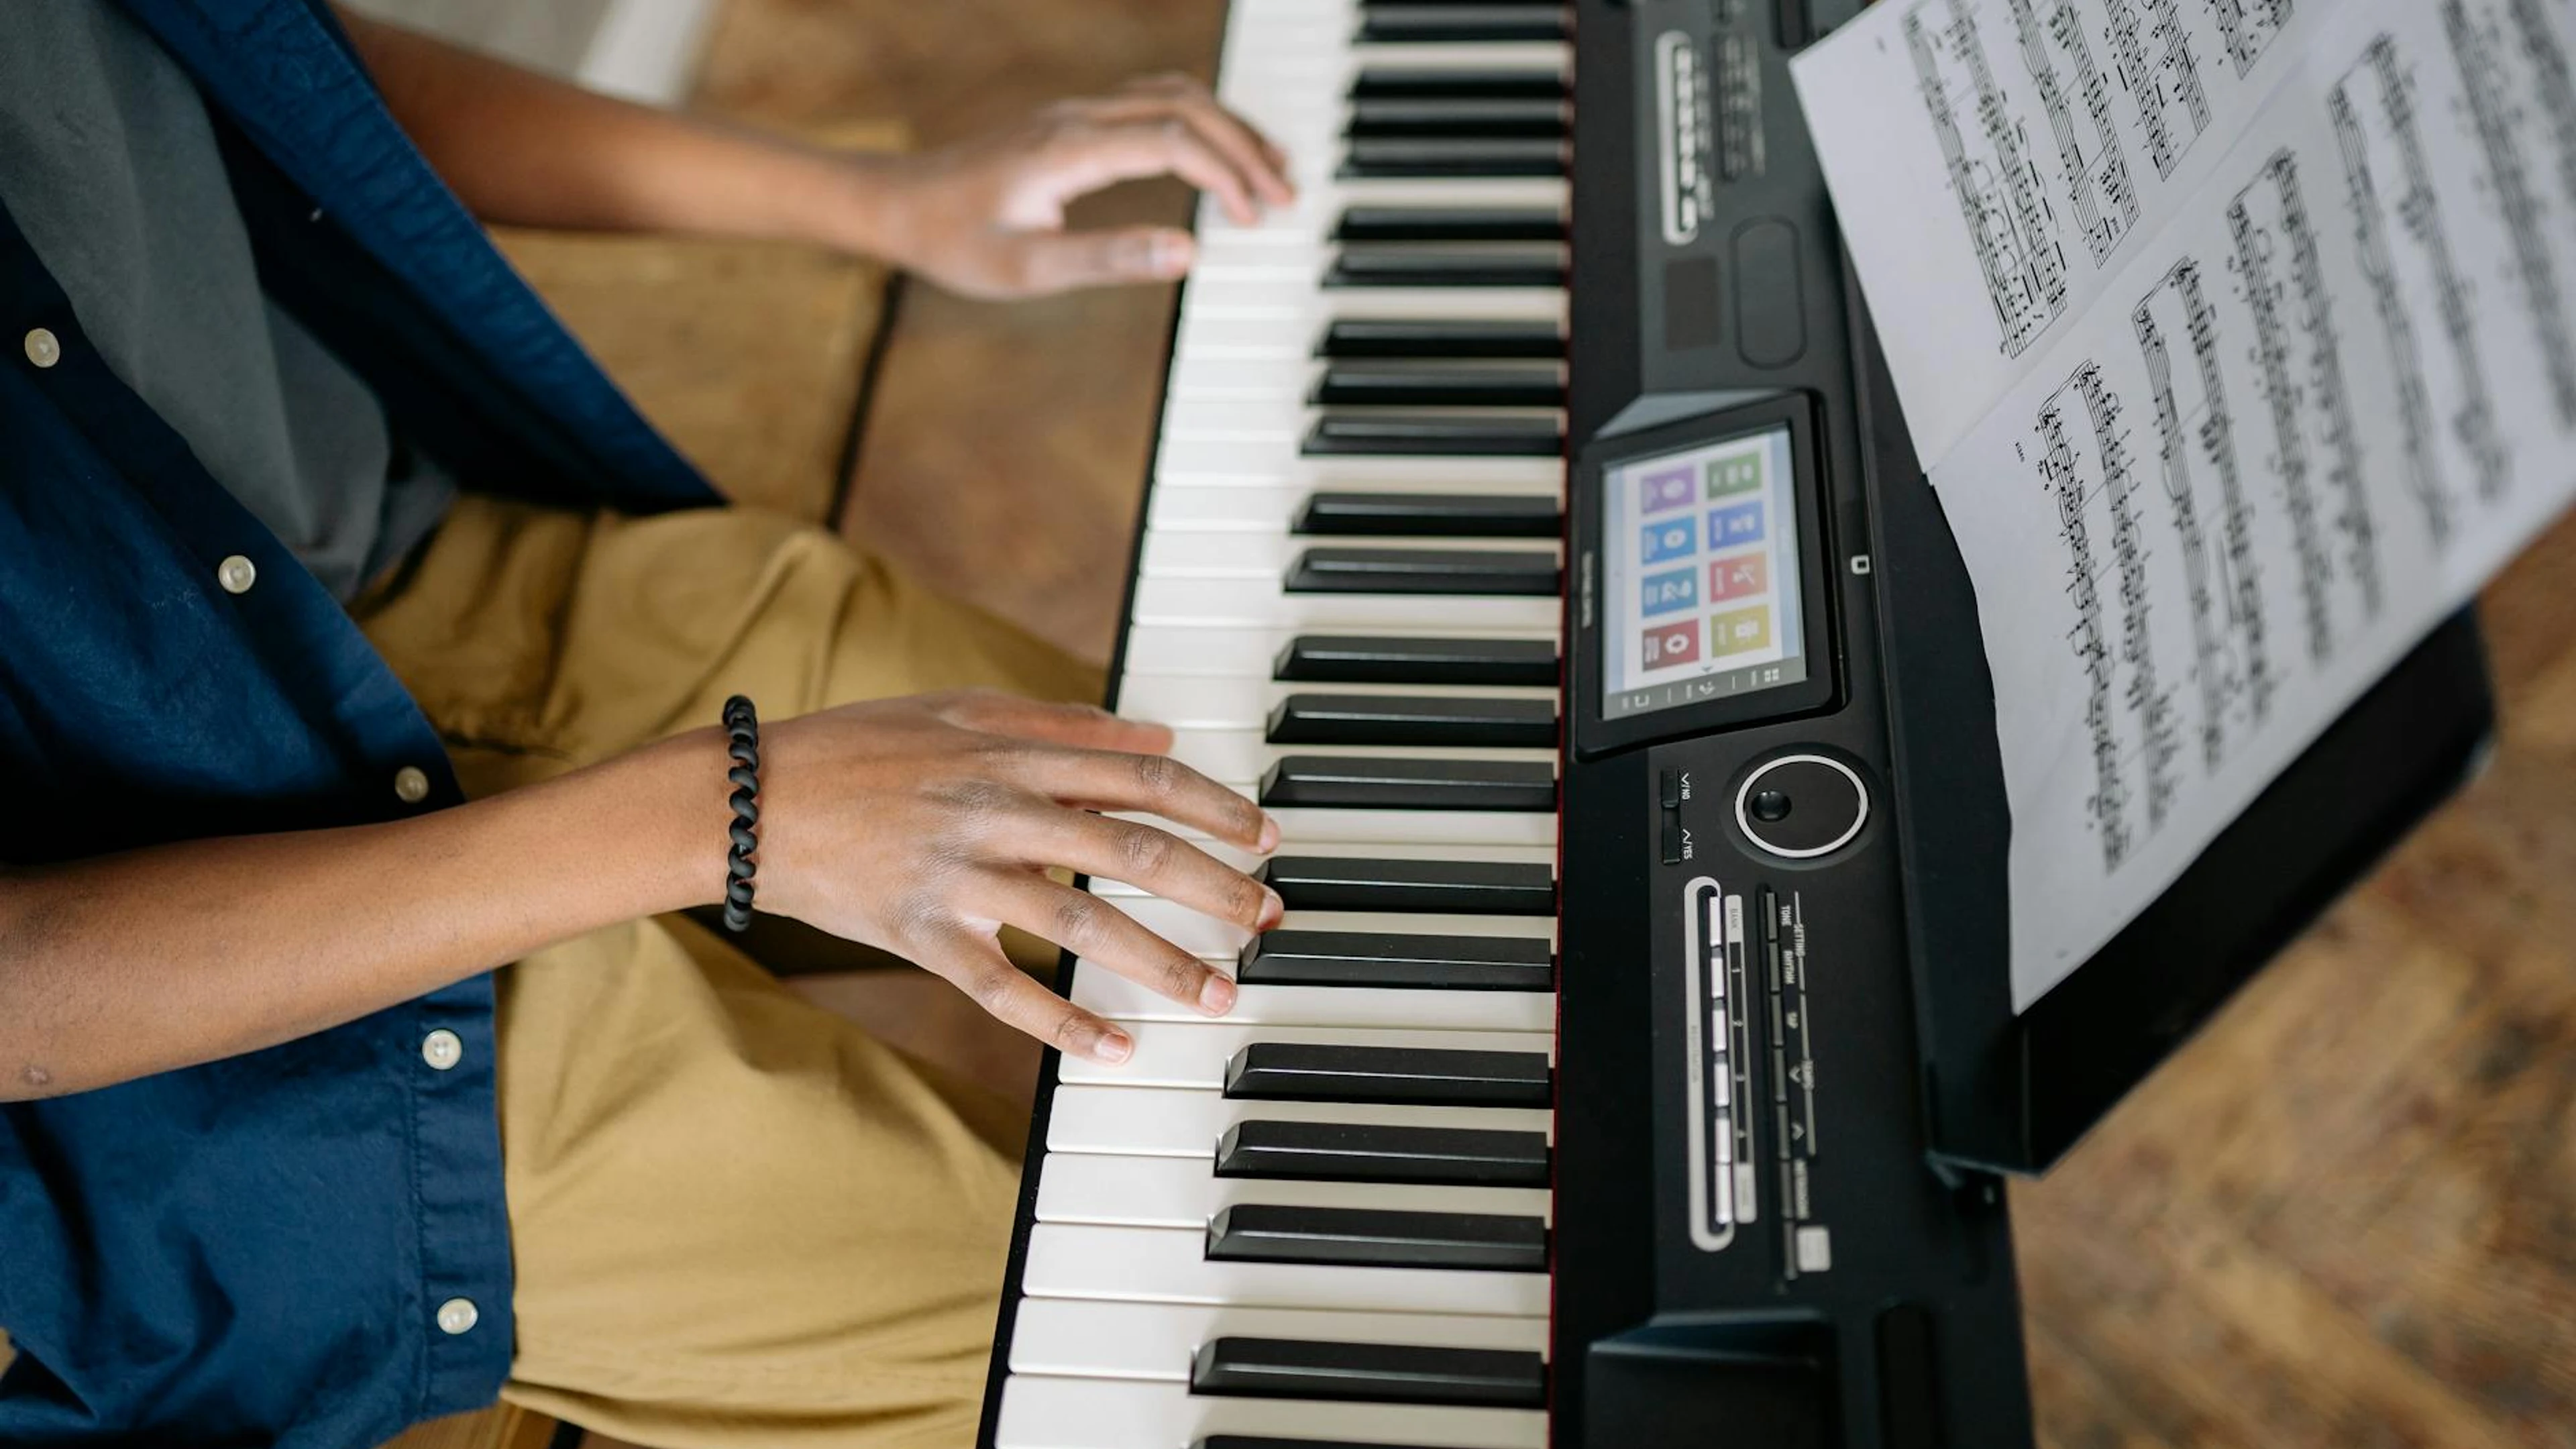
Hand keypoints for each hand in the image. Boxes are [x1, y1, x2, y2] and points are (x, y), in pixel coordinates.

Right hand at [750, 689, 1281, 1062]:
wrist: (749, 800)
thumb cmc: (858, 748)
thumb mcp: (960, 709)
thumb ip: (1061, 722)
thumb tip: (1156, 732)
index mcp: (1012, 752)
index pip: (1141, 775)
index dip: (1213, 805)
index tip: (1264, 835)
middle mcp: (996, 811)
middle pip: (1131, 851)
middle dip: (1214, 887)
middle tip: (1269, 918)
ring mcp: (960, 878)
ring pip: (1083, 925)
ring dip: (1163, 963)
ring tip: (1220, 992)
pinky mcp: (923, 935)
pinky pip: (1006, 991)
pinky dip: (1065, 1023)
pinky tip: (1117, 1050)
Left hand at [872, 73, 1295, 297]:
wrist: (897, 205)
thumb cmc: (954, 242)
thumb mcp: (1028, 269)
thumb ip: (1110, 259)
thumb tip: (1187, 252)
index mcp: (1070, 150)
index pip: (1173, 141)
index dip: (1226, 174)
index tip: (1255, 217)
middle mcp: (1078, 118)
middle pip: (1186, 106)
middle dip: (1245, 147)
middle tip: (1286, 196)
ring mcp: (1075, 113)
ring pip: (1173, 94)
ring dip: (1229, 127)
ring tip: (1270, 169)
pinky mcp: (1072, 122)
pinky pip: (1152, 101)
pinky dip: (1198, 121)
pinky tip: (1215, 151)